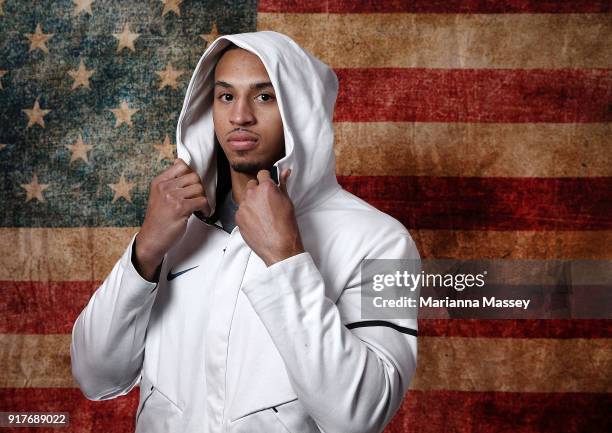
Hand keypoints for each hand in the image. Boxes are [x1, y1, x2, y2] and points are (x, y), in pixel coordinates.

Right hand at [135, 158, 210, 279]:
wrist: (152, 239)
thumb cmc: (158, 219)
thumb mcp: (159, 195)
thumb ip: (171, 182)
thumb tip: (182, 164)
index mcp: (159, 182)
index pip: (181, 165)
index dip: (191, 174)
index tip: (192, 184)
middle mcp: (164, 187)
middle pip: (194, 176)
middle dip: (199, 188)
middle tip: (197, 198)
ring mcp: (172, 197)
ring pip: (199, 188)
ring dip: (203, 198)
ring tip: (199, 207)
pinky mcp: (180, 208)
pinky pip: (202, 201)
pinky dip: (206, 208)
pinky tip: (202, 213)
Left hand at [235, 169, 304, 266]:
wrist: (279, 248)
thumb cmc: (286, 227)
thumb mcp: (288, 202)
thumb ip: (283, 185)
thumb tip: (284, 172)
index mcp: (266, 188)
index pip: (262, 173)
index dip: (267, 179)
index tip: (268, 184)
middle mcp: (252, 194)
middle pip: (252, 184)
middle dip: (258, 190)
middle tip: (267, 201)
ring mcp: (243, 206)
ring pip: (246, 198)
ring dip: (252, 202)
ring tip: (263, 214)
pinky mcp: (238, 217)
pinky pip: (241, 210)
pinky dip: (247, 214)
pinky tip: (257, 222)